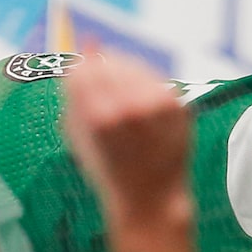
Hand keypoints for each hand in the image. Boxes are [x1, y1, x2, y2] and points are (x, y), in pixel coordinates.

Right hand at [59, 56, 193, 233]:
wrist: (149, 199)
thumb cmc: (108, 170)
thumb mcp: (77, 137)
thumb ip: (73, 95)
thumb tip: (79, 53)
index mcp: (97, 117)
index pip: (83, 70)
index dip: (80, 70)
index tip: (81, 75)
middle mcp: (128, 108)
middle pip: (108, 63)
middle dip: (101, 68)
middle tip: (102, 85)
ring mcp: (155, 107)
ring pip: (133, 66)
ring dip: (123, 74)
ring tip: (122, 100)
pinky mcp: (177, 107)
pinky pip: (155, 80)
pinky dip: (145, 85)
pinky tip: (141, 106)